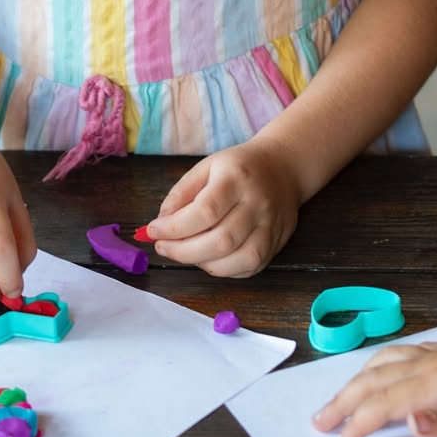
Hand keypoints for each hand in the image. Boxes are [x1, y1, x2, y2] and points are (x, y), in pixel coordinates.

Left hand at [145, 140, 300, 276]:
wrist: (283, 168)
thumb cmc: (238, 168)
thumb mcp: (206, 167)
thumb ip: (182, 193)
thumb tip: (161, 223)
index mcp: (236, 178)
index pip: (205, 210)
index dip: (175, 227)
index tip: (153, 231)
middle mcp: (257, 204)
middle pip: (221, 241)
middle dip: (184, 251)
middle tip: (162, 247)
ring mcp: (271, 227)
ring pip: (238, 260)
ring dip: (203, 264)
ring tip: (186, 253)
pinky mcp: (276, 245)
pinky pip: (249, 268)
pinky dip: (223, 270)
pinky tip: (208, 258)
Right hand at [313, 325, 436, 436]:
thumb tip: (409, 424)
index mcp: (430, 383)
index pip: (382, 406)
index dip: (357, 426)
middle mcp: (424, 365)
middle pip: (371, 382)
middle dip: (342, 402)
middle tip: (318, 421)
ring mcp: (433, 355)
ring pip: (380, 364)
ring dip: (354, 381)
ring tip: (338, 396)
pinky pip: (397, 354)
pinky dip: (378, 363)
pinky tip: (382, 367)